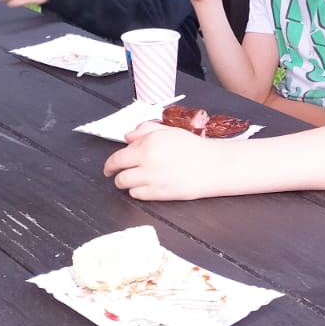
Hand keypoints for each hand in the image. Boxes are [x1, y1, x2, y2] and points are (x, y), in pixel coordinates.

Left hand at [104, 120, 220, 200]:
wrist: (214, 166)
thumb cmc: (195, 148)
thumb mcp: (170, 131)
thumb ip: (145, 130)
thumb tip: (127, 137)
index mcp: (149, 143)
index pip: (118, 155)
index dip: (110, 163)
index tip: (109, 166)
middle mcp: (148, 160)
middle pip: (118, 171)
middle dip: (115, 173)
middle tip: (116, 174)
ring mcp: (153, 178)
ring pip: (124, 184)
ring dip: (125, 182)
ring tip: (133, 180)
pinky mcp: (160, 193)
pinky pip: (137, 195)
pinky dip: (137, 191)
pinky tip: (145, 186)